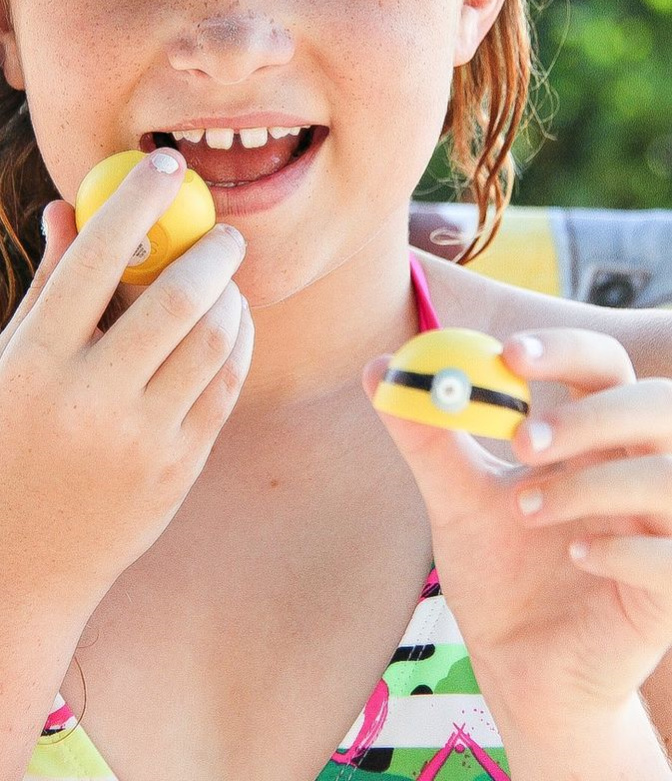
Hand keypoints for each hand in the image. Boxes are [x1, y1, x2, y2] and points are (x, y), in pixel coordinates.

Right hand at [0, 148, 254, 611]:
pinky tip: (232, 324)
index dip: (137, 201)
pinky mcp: (179, 469)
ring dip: (232, 296)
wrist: (19, 565)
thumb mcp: (8, 367)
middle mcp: (91, 400)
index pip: (96, 259)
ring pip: (216, 340)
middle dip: (212, 250)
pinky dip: (239, 342)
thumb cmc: (4, 449)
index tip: (165, 166)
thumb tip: (71, 206)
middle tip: (224, 233)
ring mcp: (141, 440)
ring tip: (226, 282)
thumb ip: (49, 287)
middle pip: (177, 299)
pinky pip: (227, 386)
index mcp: (36, 364)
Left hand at [361, 328, 671, 736]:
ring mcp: (660, 530)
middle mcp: (635, 474)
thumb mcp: (453, 498)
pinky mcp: (667, 593)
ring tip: (525, 511)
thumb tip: (378, 368)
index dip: (565, 350)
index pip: (601, 365)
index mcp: (591, 441)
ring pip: (670, 475)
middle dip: (589, 414)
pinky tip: (578, 558)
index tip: (507, 356)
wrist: (520, 670)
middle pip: (655, 405)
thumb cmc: (497, 572)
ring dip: (595, 484)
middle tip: (519, 440)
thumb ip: (426, 435)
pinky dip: (628, 550)